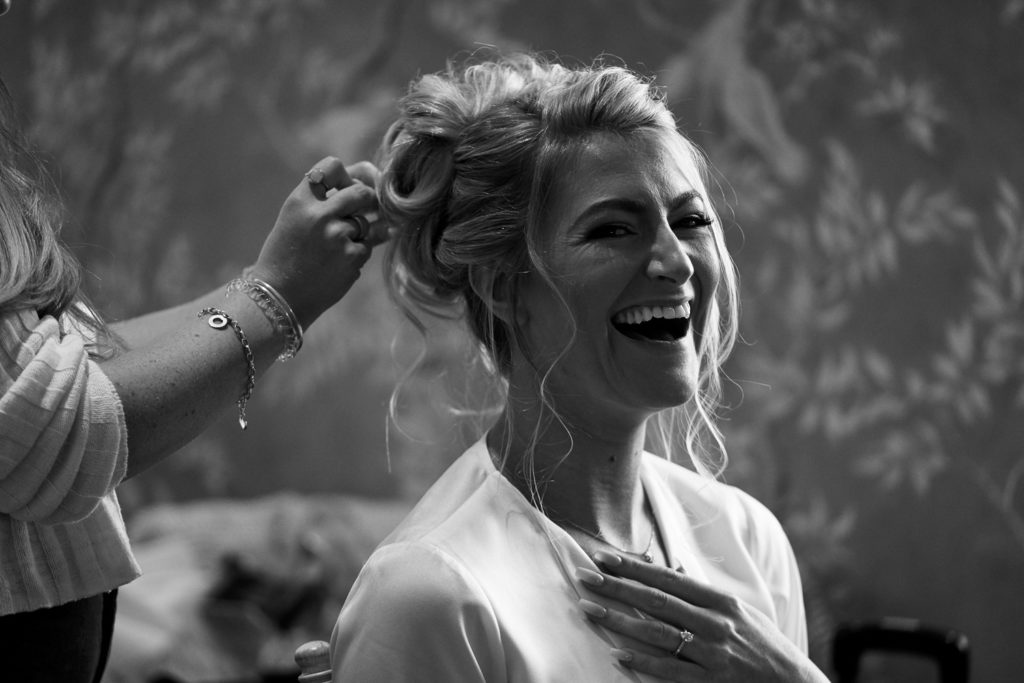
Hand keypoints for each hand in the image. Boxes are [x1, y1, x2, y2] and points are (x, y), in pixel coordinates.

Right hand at [249, 156, 386, 328]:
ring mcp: (337, 236)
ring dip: (359, 234)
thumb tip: (367, 184)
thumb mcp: (295, 219)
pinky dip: (357, 254)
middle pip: (361, 193)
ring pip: (366, 224)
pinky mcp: (352, 257)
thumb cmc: (286, 255)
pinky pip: (367, 247)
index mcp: (299, 201)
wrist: (278, 296)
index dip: (346, 175)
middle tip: (362, 212)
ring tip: (336, 248)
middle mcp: (319, 214)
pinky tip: (337, 265)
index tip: (347, 185)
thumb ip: (323, 201)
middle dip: (366, 201)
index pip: (332, 167)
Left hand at [576, 551, 827, 682]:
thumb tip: (671, 571)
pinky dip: (643, 662)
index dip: (633, 567)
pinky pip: (670, 670)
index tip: (604, 557)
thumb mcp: (741, 613)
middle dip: (617, 586)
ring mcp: (712, 654)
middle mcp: (715, 624)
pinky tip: (618, 655)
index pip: (667, 579)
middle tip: (584, 576)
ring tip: (589, 610)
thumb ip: (703, 595)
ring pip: (657, 633)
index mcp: (721, 602)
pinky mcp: (711, 682)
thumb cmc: (766, 648)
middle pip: (656, 601)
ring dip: (619, 620)